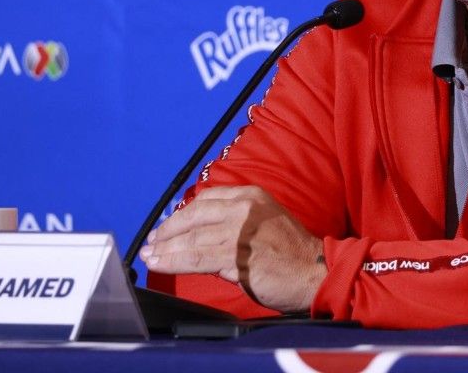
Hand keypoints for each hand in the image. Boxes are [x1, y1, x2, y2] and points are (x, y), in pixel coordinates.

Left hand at [140, 185, 325, 313]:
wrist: (317, 271)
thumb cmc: (293, 253)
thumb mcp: (265, 222)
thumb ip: (235, 223)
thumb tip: (200, 236)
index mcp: (251, 195)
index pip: (206, 199)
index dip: (181, 214)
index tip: (167, 226)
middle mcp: (244, 209)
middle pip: (194, 215)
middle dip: (168, 230)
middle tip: (151, 242)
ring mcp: (240, 232)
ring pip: (191, 238)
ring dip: (165, 248)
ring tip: (150, 256)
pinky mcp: (236, 256)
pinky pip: (196, 258)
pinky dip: (173, 261)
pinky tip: (160, 264)